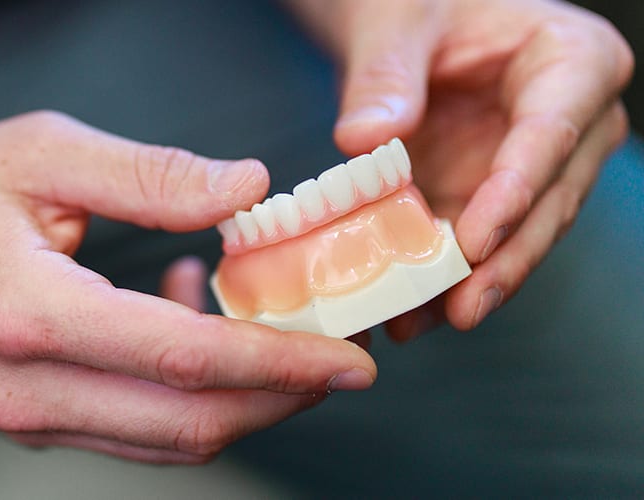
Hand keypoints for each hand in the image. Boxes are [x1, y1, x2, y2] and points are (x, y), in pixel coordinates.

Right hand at [0, 111, 375, 462]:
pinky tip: (191, 325)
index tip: (349, 358)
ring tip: (276, 335)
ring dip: (241, 401)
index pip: (184, 360)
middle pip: (188, 424)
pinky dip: (186, 396)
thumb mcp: (38, 154)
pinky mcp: (29, 424)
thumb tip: (246, 189)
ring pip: (167, 441)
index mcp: (29, 315)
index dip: (279, 362)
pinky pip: (132, 430)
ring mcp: (26, 420)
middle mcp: (28, 390)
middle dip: (281, 397)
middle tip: (339, 356)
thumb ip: (149, 176)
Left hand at [313, 0, 632, 337]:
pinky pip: (475, 246)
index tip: (475, 244)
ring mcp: (534, 168)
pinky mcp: (494, 197)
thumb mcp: (395, 22)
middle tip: (458, 310)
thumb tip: (364, 140)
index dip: (515, 193)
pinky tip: (404, 312)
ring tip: (415, 322)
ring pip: (516, 237)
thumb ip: (383, 76)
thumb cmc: (415, 6)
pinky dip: (441, 280)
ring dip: (468, 285)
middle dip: (503, 263)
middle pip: (548, 202)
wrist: (407, 27)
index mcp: (570, 63)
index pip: (551, 133)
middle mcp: (570, 124)